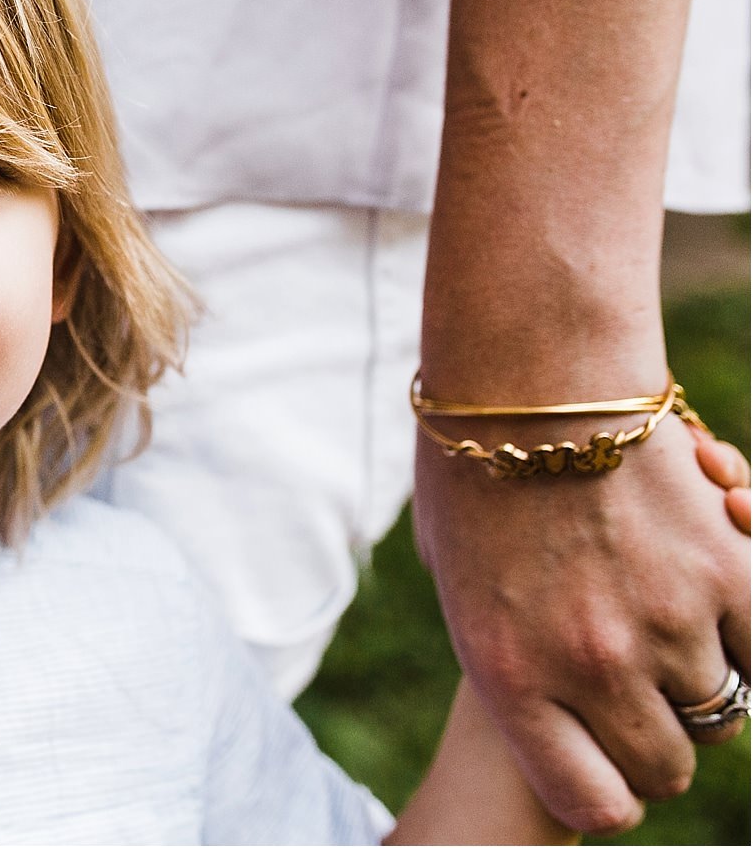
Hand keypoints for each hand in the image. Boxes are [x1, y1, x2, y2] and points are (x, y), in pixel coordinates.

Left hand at [414, 410, 749, 833]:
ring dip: (698, 675)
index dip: (607, 787)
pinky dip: (744, 629)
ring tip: (659, 611)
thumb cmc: (472, 466)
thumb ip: (501, 644)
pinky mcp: (730, 574)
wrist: (526, 375)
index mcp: (509, 677)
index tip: (605, 760)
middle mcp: (591, 667)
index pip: (594, 803)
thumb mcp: (453, 575)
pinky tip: (706, 580)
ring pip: (722, 708)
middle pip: (666, 766)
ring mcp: (668, 625)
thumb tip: (532, 688)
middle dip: (655, 735)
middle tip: (636, 684)